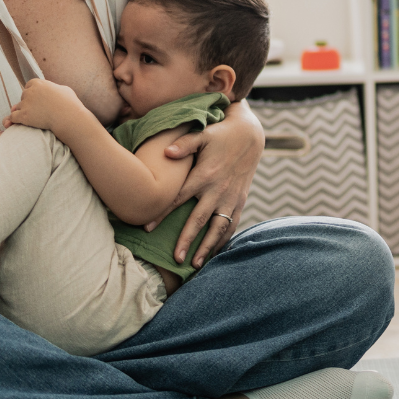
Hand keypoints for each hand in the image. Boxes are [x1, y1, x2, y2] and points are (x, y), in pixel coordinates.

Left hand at [3, 77, 86, 133]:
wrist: (69, 117)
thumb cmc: (70, 104)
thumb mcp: (65, 90)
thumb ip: (55, 87)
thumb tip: (54, 89)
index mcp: (39, 83)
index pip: (29, 85)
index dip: (33, 92)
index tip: (38, 99)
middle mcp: (30, 91)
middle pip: (23, 96)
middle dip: (28, 102)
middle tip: (37, 110)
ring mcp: (25, 104)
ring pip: (17, 107)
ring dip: (22, 112)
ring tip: (33, 118)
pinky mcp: (23, 115)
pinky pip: (13, 117)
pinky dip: (15, 120)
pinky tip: (21, 123)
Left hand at [154, 103, 264, 266]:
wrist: (250, 135)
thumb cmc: (220, 134)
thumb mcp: (203, 135)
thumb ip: (184, 144)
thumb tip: (165, 152)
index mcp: (205, 175)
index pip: (179, 198)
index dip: (162, 213)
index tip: (147, 228)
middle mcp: (218, 189)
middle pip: (200, 220)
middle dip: (187, 240)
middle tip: (175, 259)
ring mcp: (231, 197)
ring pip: (218, 227)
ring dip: (208, 247)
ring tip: (196, 264)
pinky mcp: (240, 200)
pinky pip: (232, 224)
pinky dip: (223, 240)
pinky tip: (214, 253)